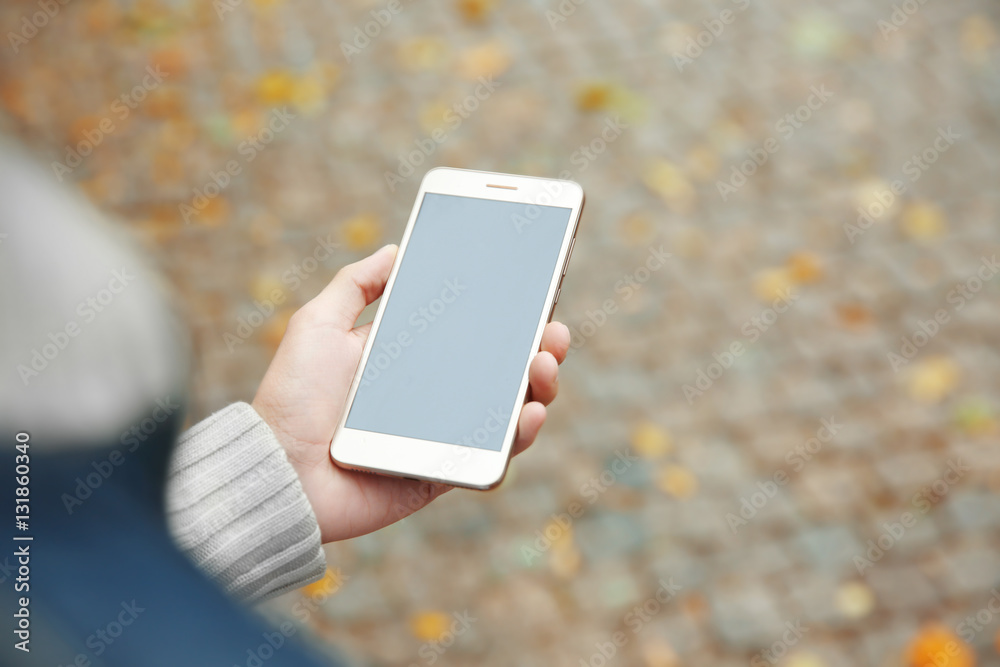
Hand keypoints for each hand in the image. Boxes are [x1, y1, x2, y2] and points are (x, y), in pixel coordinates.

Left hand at [252, 244, 569, 542]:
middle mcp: (432, 395)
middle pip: (500, 371)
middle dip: (536, 349)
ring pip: (506, 411)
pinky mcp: (443, 471)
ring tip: (543, 366)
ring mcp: (441, 435)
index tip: (532, 293)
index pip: (470, 334)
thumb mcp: (319, 324)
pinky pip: (491, 455)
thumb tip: (395, 248)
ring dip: (537, 387)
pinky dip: (517, 436)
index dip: (505, 316)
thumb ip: (356, 285)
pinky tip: (528, 413)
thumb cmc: (292, 397)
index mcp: (408, 359)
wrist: (278, 468)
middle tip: (552, 332)